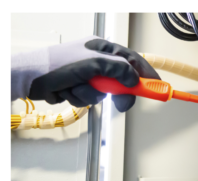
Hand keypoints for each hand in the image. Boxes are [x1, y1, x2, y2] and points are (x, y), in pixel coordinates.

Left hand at [28, 36, 159, 111]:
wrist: (28, 78)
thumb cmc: (56, 65)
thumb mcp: (93, 64)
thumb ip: (119, 70)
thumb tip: (134, 80)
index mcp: (102, 48)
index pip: (132, 60)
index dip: (146, 74)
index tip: (158, 86)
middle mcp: (96, 60)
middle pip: (120, 79)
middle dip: (117, 91)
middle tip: (122, 103)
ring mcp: (87, 74)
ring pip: (104, 91)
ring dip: (91, 94)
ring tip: (77, 88)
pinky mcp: (78, 87)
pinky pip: (90, 98)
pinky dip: (80, 98)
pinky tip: (68, 91)